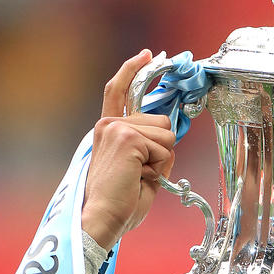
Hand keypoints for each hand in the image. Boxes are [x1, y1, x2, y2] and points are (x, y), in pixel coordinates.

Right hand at [81, 50, 176, 249]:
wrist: (102, 219)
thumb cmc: (118, 205)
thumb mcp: (140, 170)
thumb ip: (153, 150)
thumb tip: (171, 137)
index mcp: (107, 130)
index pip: (119, 90)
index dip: (134, 69)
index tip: (149, 55)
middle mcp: (108, 124)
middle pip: (161, 121)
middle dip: (162, 149)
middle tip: (140, 174)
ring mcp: (117, 128)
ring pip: (167, 135)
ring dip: (160, 161)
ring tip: (137, 177)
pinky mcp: (128, 138)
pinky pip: (164, 148)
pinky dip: (158, 168)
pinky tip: (138, 178)